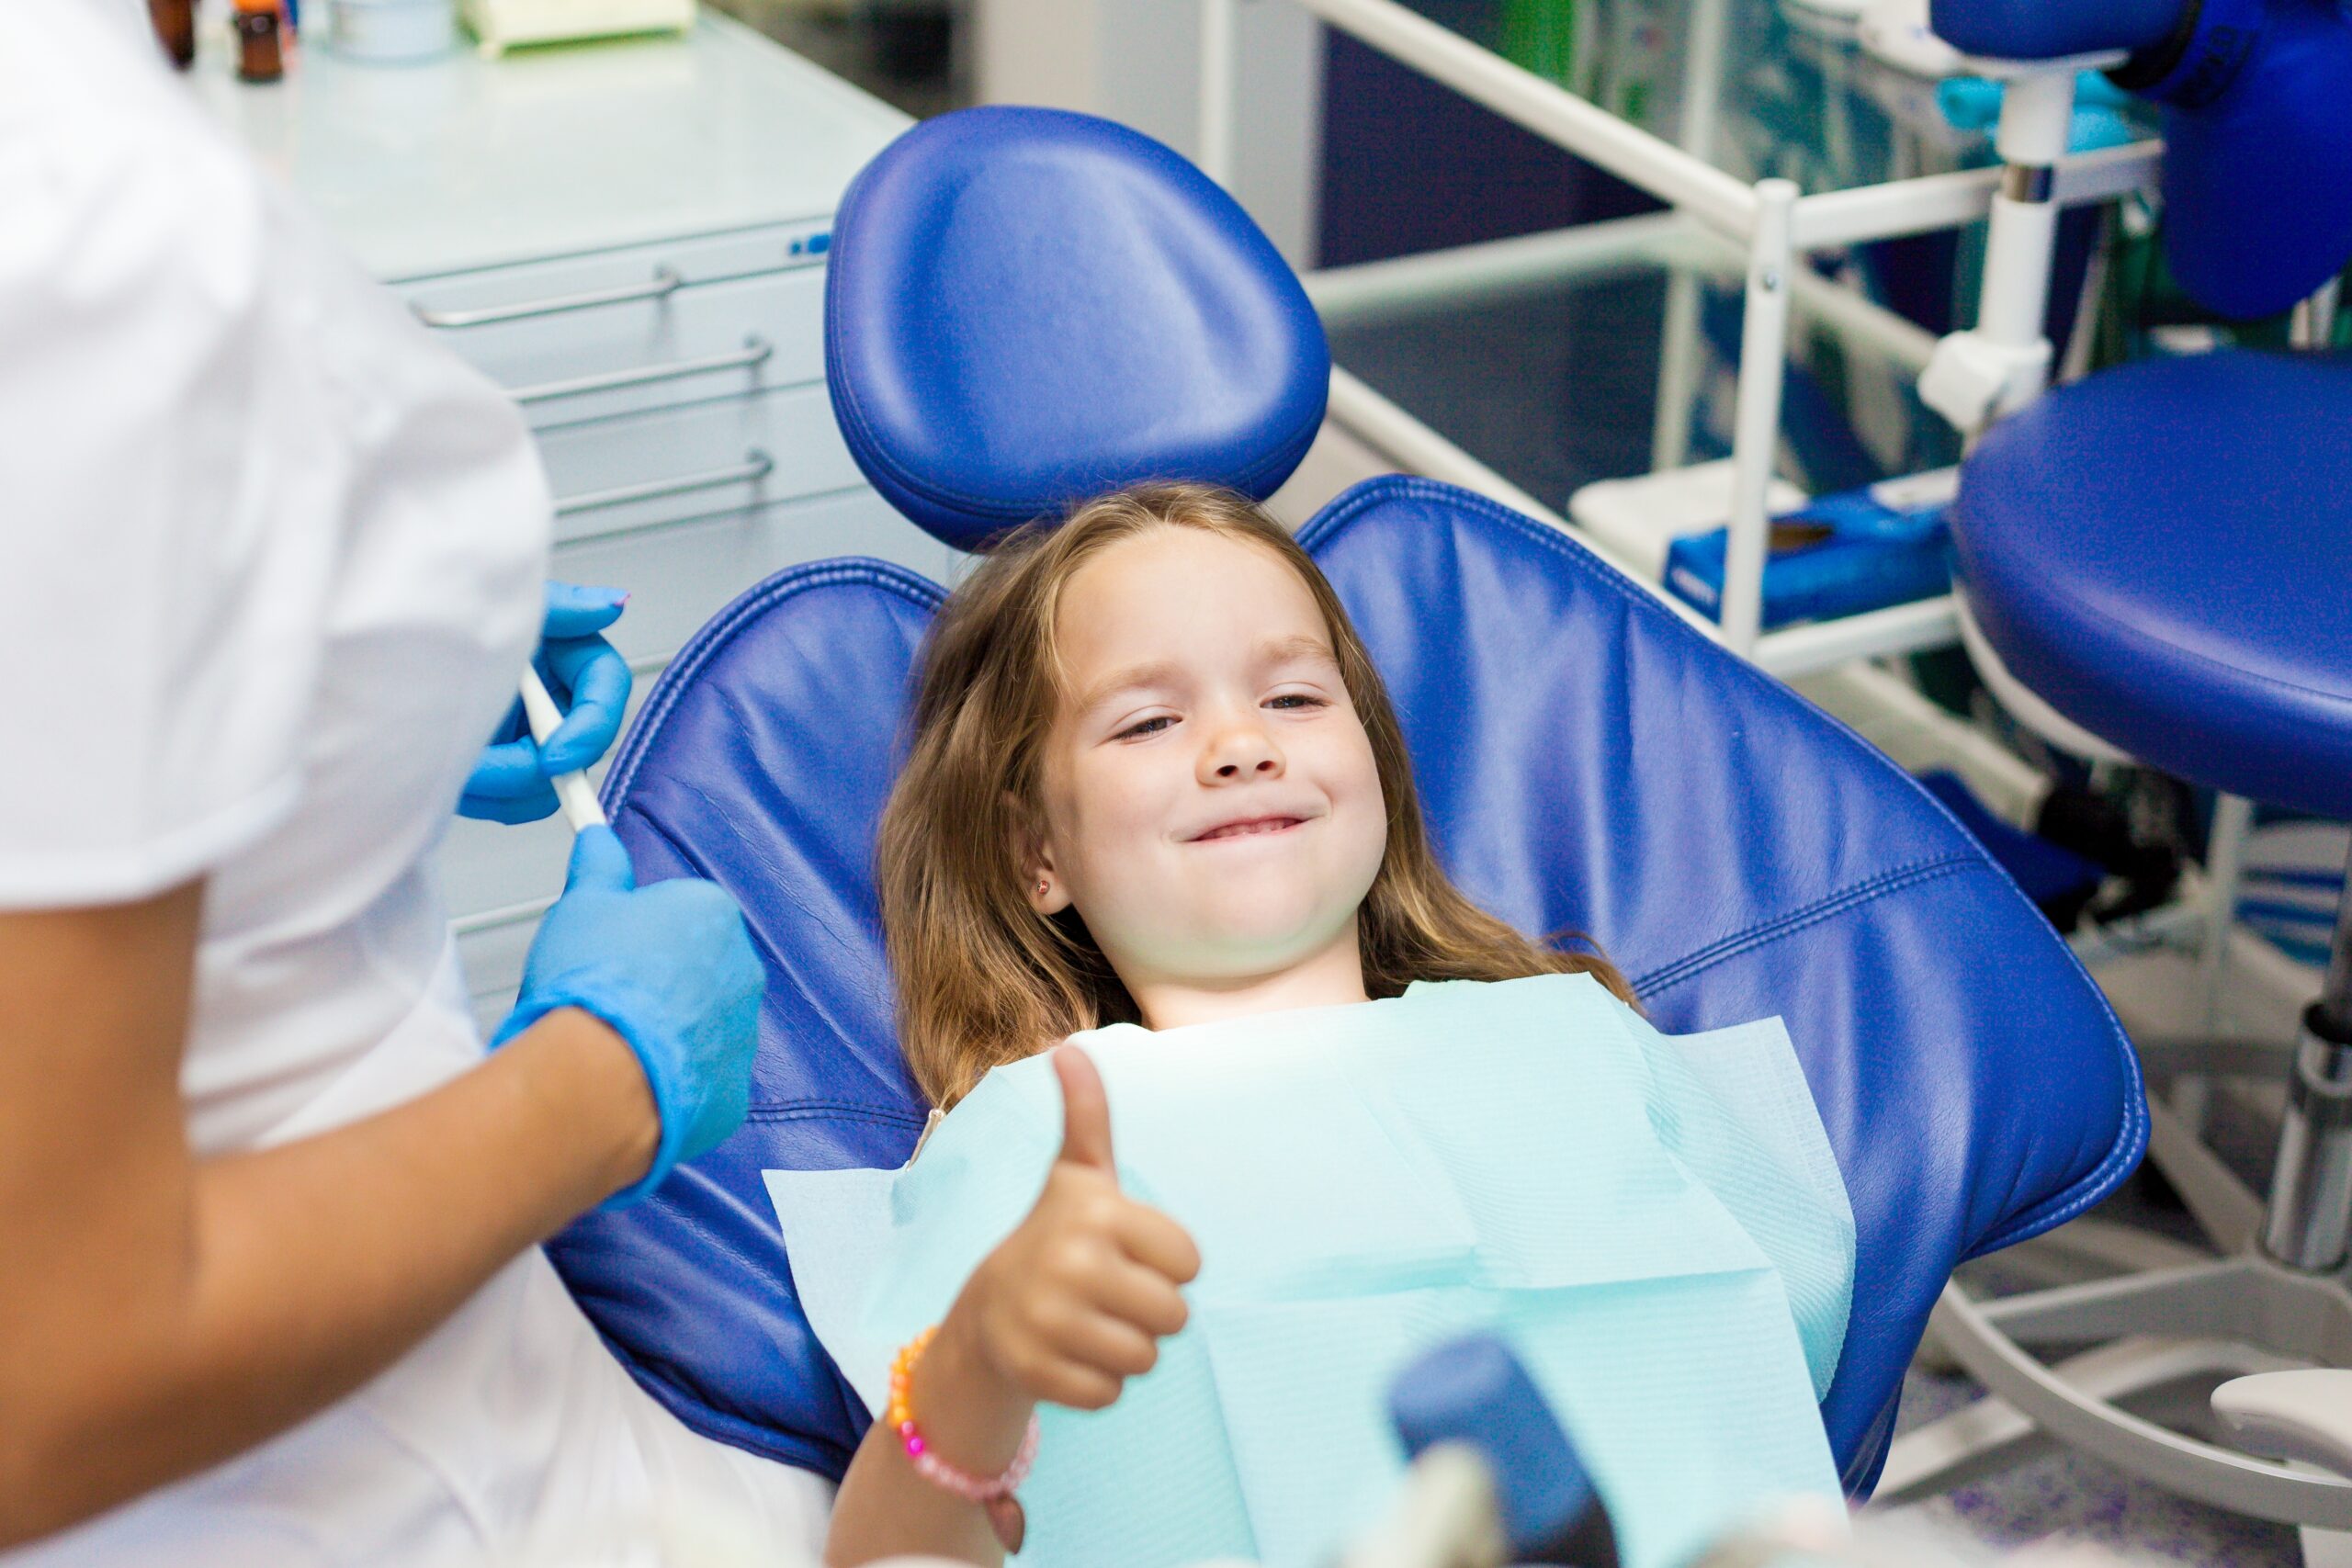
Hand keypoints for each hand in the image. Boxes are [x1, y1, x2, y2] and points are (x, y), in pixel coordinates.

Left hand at [461, 583, 632, 824]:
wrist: (379, 652)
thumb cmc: (442, 615)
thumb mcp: (508, 606)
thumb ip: (565, 605)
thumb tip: (615, 603)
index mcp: (567, 657)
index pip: (604, 693)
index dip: (590, 732)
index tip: (552, 757)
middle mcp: (552, 700)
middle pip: (576, 751)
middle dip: (532, 768)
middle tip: (483, 771)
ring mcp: (525, 737)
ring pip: (543, 786)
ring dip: (502, 788)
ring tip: (453, 769)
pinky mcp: (496, 767)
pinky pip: (507, 801)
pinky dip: (481, 797)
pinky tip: (447, 776)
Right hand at [491, 826, 763, 1207]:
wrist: (596, 1076)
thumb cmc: (590, 984)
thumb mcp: (581, 906)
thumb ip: (599, 867)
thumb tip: (600, 838)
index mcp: (712, 914)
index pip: (676, 912)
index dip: (632, 932)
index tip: (604, 950)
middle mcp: (742, 970)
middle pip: (692, 969)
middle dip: (654, 981)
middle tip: (604, 997)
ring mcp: (742, 1034)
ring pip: (698, 1025)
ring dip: (664, 1032)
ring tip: (614, 1045)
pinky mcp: (732, 1092)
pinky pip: (700, 1079)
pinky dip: (670, 1082)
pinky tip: (631, 1081)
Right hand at [940, 1047, 1199, 1416]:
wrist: (986, 1310)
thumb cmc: (1054, 1235)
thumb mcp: (1077, 1174)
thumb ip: (1086, 1115)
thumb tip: (1069, 1047)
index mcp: (1096, 1211)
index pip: (1190, 1262)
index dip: (1165, 1263)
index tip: (1123, 1252)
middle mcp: (1070, 1262)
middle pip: (1175, 1316)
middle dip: (1149, 1312)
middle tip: (1106, 1294)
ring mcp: (1048, 1321)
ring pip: (1146, 1358)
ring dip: (1125, 1348)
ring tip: (1087, 1322)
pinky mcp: (1035, 1374)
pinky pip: (1111, 1394)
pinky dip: (1096, 1383)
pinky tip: (1067, 1354)